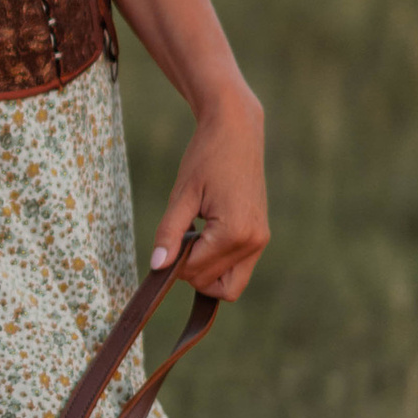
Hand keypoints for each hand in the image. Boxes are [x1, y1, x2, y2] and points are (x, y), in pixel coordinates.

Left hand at [149, 85, 267, 302]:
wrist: (237, 132)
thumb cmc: (206, 157)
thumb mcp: (182, 195)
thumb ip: (169, 233)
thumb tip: (157, 266)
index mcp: (234, 233)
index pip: (197, 273)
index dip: (175, 263)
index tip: (170, 236)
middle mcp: (253, 242)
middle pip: (214, 285)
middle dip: (191, 268)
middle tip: (181, 235)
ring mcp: (260, 241)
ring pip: (230, 284)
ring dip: (206, 269)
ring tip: (195, 234)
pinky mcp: (261, 236)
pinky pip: (238, 267)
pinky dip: (218, 261)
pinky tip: (205, 234)